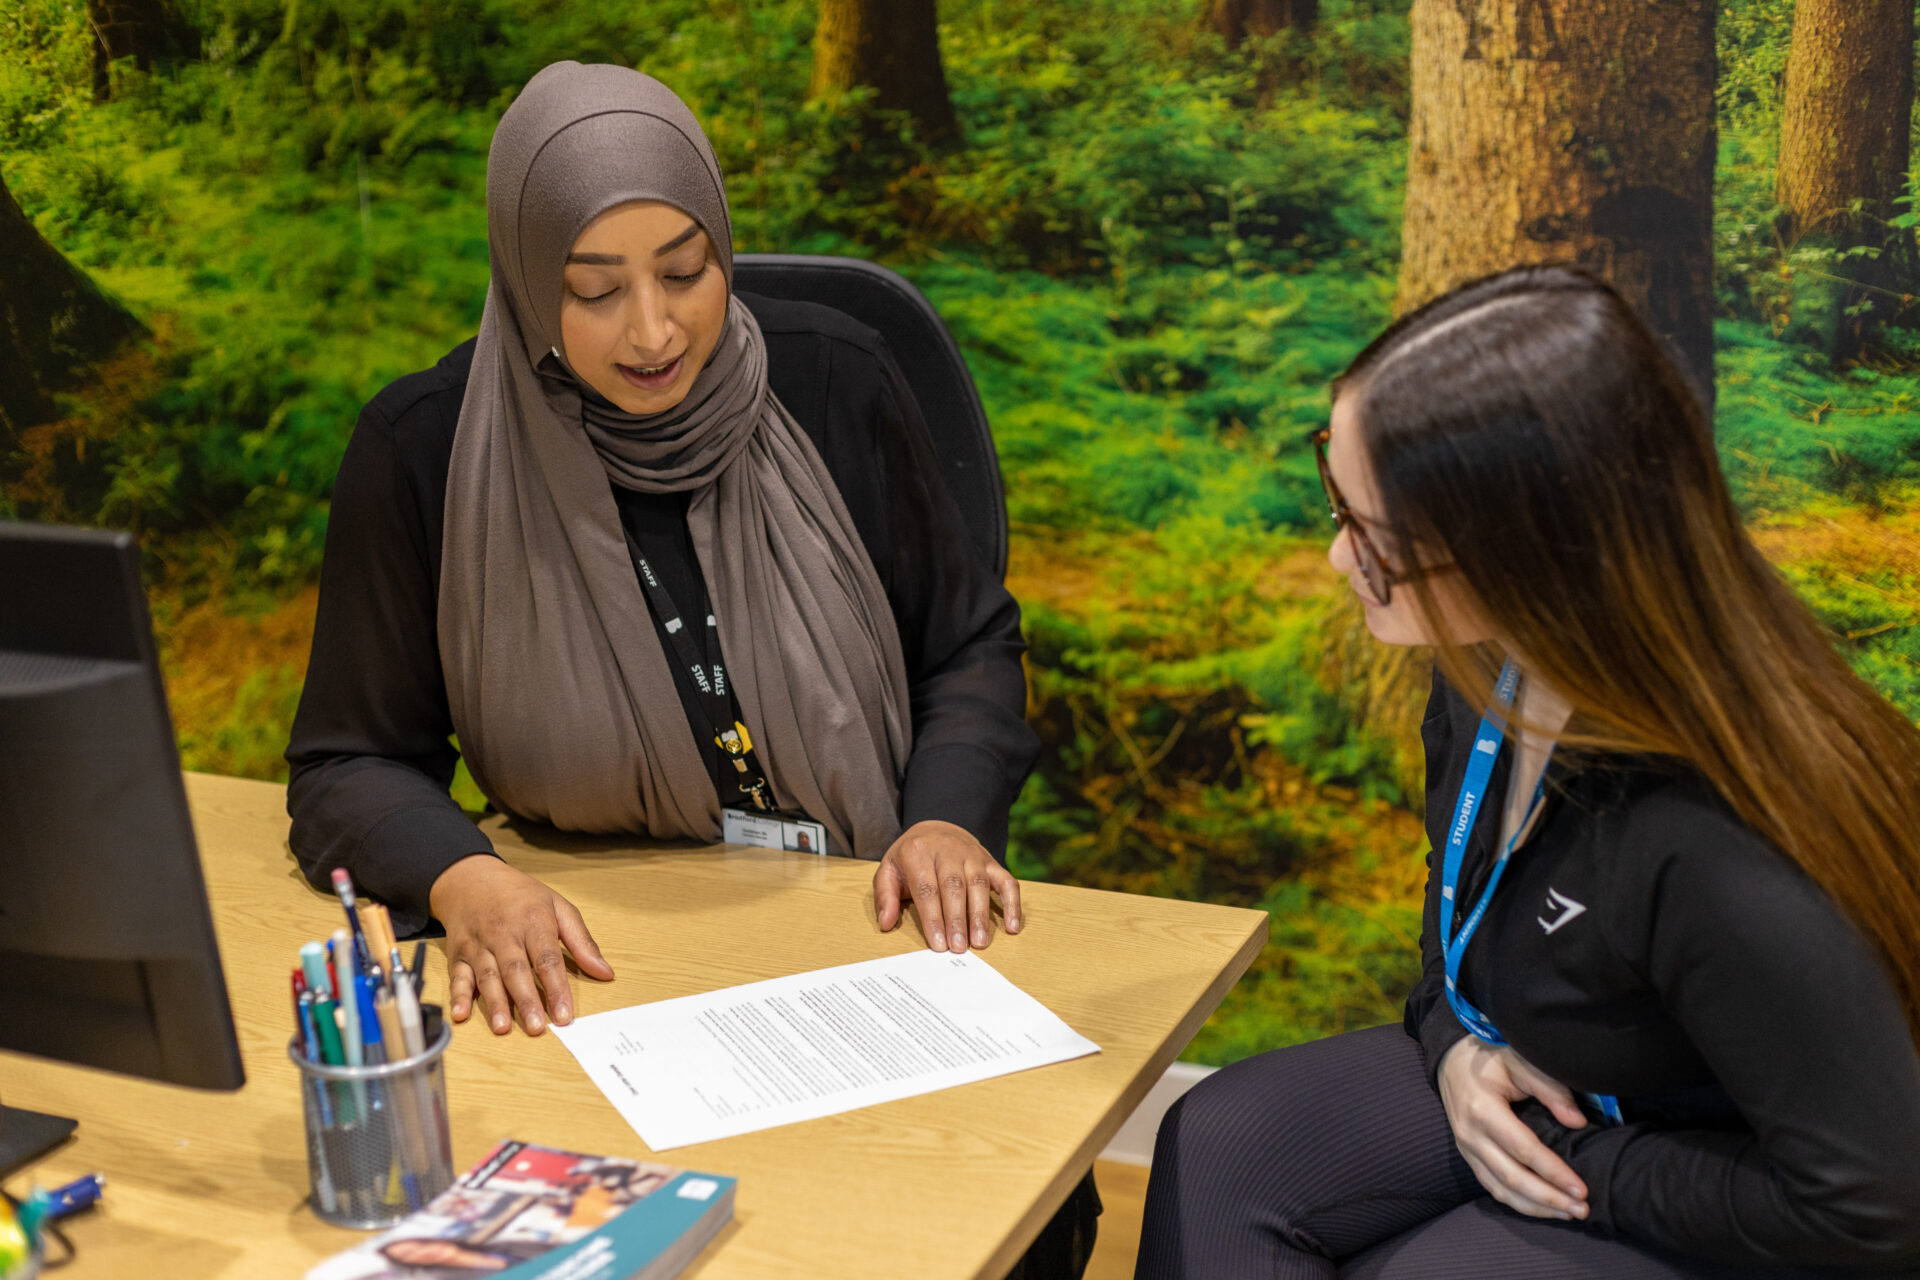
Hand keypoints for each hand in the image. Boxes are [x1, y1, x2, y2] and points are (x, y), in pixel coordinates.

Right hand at [428, 854, 613, 1035]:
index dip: (556, 988)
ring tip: (503, 1028)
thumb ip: (581, 941)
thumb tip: (605, 973)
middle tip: (537, 1028)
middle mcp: (504, 934)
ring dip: (495, 1003)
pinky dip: (458, 996)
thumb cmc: (520, 895)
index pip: (547, 959)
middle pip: (516, 970)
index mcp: (533, 921)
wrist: (472, 879)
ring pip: (488, 976)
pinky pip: (457, 977)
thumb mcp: (558, 906)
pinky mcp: (459, 954)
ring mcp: (479, 945)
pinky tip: (460, 1015)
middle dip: (526, 1001)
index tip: (565, 1015)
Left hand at [874, 821, 1022, 953]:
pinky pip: (1006, 880)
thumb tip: (886, 924)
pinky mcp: (991, 860)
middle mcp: (947, 849)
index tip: (938, 943)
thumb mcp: (888, 870)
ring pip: (979, 884)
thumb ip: (885, 896)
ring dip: (980, 915)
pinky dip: (1012, 903)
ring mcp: (972, 854)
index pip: (926, 888)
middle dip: (957, 919)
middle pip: (954, 886)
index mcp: (918, 851)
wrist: (936, 829)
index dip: (933, 917)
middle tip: (958, 948)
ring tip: (979, 942)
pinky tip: (1012, 926)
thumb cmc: (910, 857)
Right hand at [1437, 1037, 1590, 1219]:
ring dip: (1537, 1206)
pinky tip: (1543, 1207)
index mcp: (1482, 1110)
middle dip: (1550, 1198)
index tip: (1581, 1188)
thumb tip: (1579, 1122)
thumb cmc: (1491, 1058)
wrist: (1451, 1060)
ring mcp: (1465, 1148)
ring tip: (1568, 1212)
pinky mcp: (1467, 1156)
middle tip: (1582, 1208)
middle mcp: (1470, 1135)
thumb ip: (1550, 1090)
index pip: (1524, 1151)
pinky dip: (1519, 1202)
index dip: (1554, 1173)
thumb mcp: (1521, 1062)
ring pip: (1501, 1190)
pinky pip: (1492, 1187)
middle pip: (1512, 1178)